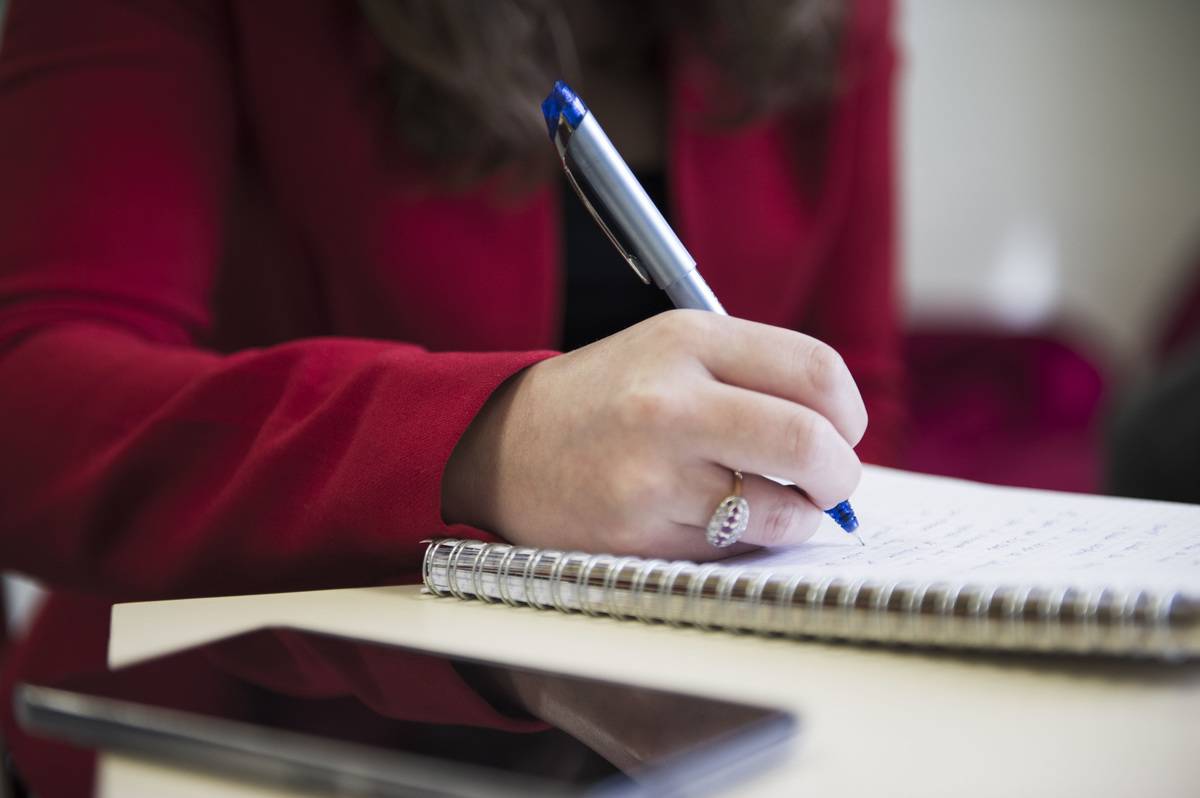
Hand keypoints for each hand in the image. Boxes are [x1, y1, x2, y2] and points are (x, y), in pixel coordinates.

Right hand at [442, 310, 865, 560]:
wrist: (504, 445)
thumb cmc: (606, 399)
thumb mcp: (670, 351)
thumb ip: (755, 375)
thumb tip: (842, 436)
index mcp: (686, 340)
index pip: (815, 372)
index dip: (848, 411)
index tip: (842, 430)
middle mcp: (669, 402)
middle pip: (809, 443)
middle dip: (840, 475)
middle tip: (831, 483)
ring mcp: (652, 474)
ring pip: (781, 511)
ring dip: (796, 516)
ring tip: (771, 504)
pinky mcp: (638, 534)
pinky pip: (733, 549)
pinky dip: (745, 541)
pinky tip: (715, 519)